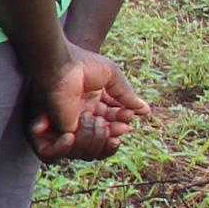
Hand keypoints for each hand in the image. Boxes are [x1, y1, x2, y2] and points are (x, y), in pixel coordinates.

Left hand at [31, 44, 147, 162]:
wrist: (63, 66)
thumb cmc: (84, 65)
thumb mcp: (112, 76)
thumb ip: (127, 95)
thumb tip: (145, 110)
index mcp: (96, 98)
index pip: (115, 115)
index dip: (124, 117)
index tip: (131, 114)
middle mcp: (86, 110)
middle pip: (106, 129)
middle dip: (118, 129)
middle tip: (124, 125)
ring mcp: (75, 119)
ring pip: (94, 138)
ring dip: (106, 134)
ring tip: (106, 123)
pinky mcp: (65, 126)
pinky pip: (80, 142)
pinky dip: (91, 137)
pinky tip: (96, 123)